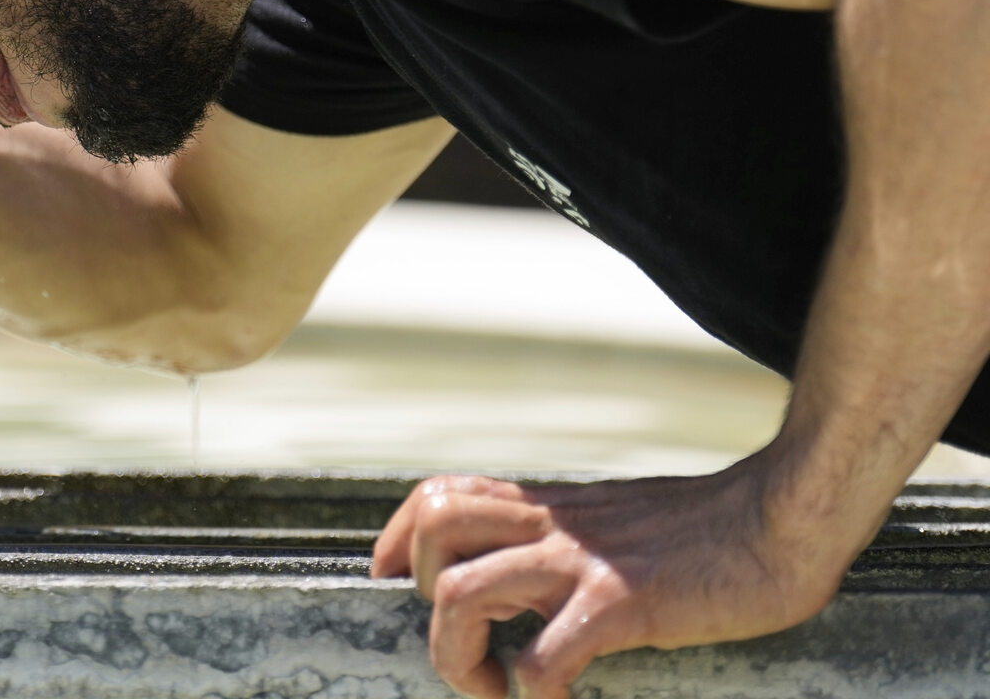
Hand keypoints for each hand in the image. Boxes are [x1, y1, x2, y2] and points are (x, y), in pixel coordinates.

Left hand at [370, 460, 847, 697]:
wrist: (783, 522)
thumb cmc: (708, 534)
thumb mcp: (615, 520)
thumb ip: (568, 536)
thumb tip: (534, 572)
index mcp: (547, 508)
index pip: (438, 495)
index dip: (396, 539)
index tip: (390, 581)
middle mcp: (552, 525)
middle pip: (431, 529)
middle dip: (418, 596)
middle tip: (465, 644)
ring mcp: (581, 561)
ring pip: (459, 591)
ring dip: (459, 654)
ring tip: (498, 689)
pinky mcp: (622, 602)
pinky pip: (544, 656)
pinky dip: (536, 694)